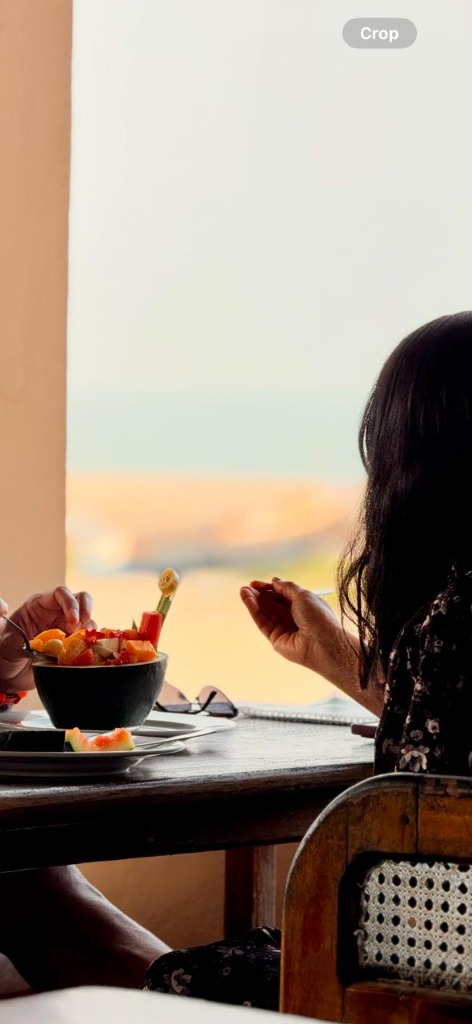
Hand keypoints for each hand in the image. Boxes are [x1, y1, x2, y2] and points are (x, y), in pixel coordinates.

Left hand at [0, 587, 94, 691]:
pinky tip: (86, 653)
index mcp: (39, 605)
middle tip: (81, 630)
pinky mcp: (72, 647)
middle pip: (82, 600)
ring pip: (88, 621)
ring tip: (81, 646)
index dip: (71, 604)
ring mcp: (66, 630)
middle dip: (86, 612)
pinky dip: (91, 646)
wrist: (7, 677)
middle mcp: (56, 614)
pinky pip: (88, 642)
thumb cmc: (2, 651)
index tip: (72, 622)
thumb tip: (2, 606)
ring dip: (89, 632)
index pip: (61, 594)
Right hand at [240, 577, 360, 691]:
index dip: (269, 588)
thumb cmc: (318, 616)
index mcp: (303, 605)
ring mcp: (284, 629)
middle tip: (246, 587)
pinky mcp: (276, 639)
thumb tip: (274, 581)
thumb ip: (287, 587)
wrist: (322, 642)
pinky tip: (248, 601)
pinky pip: (263, 623)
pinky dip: (255, 612)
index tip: (255, 583)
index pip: (282, 595)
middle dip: (259, 595)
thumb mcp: (303, 595)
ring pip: (265, 613)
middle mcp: (293, 617)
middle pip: (272, 604)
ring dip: (254, 602)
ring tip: (243, 591)